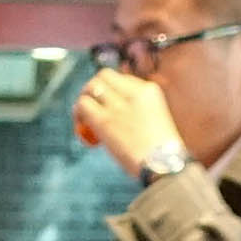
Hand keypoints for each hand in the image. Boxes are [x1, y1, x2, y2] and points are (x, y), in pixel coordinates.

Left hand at [71, 70, 185, 179]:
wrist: (163, 164)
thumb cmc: (162, 152)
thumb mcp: (155, 122)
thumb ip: (138, 112)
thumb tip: (116, 117)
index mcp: (150, 90)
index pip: (123, 79)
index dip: (111, 89)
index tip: (108, 103)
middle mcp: (133, 92)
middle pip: (104, 76)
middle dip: (94, 86)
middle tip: (90, 104)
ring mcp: (118, 105)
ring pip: (92, 86)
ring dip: (83, 97)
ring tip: (83, 115)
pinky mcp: (104, 119)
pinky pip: (83, 105)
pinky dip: (78, 113)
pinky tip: (81, 125)